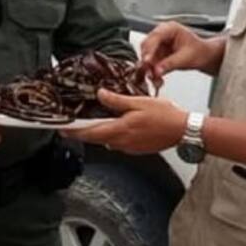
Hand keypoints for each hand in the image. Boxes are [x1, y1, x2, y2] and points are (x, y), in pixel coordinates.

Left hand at [71, 90, 188, 154]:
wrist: (183, 130)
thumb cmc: (165, 116)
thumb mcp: (138, 102)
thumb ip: (117, 101)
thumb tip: (100, 95)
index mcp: (120, 130)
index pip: (90, 133)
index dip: (74, 132)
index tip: (62, 130)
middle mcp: (122, 142)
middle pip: (96, 139)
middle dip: (82, 133)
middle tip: (71, 127)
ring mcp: (129, 148)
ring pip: (107, 141)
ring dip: (98, 133)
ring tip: (92, 123)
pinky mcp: (136, 149)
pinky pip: (118, 143)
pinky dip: (112, 135)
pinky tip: (115, 126)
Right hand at [140, 23, 221, 86]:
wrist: (205, 56)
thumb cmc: (200, 51)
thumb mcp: (186, 58)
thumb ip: (170, 64)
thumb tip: (157, 70)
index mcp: (170, 28)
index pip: (155, 36)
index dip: (149, 49)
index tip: (147, 61)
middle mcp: (162, 34)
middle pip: (147, 46)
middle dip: (147, 61)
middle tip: (150, 73)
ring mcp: (159, 44)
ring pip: (147, 56)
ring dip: (149, 69)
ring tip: (155, 79)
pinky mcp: (157, 54)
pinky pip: (150, 63)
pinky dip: (153, 72)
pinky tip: (158, 79)